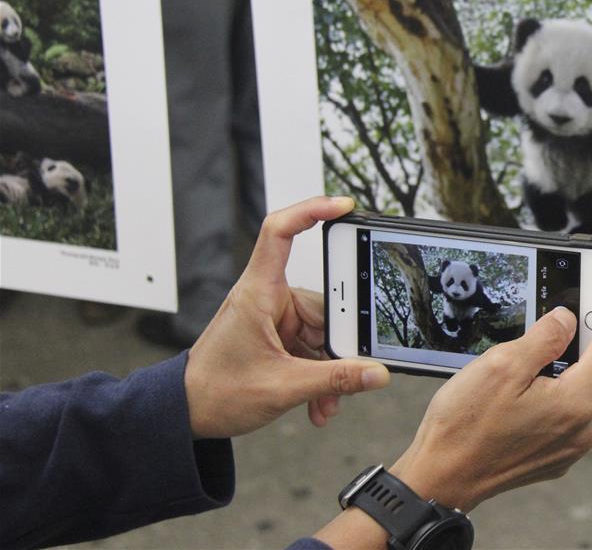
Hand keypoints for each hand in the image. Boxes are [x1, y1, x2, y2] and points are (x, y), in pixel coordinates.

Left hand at [184, 196, 389, 438]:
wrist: (186, 413)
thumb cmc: (214, 390)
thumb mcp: (283, 387)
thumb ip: (335, 380)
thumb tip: (375, 373)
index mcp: (258, 293)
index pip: (280, 233)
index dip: (311, 211)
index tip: (343, 206)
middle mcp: (267, 298)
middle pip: (324, 301)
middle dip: (339, 344)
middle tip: (348, 371)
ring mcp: (274, 317)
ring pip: (322, 331)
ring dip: (330, 367)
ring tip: (327, 398)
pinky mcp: (278, 336)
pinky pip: (313, 346)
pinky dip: (320, 372)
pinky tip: (320, 399)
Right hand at [391, 259, 591, 510]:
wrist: (443, 478)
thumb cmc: (464, 427)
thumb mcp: (499, 366)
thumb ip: (543, 338)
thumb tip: (568, 319)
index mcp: (577, 401)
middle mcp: (587, 427)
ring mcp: (577, 444)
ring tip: (578, 342)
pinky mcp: (563, 453)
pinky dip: (591, 386)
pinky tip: (556, 373)